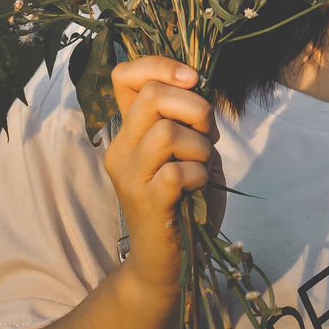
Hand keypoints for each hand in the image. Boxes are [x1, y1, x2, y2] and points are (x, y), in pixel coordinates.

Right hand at [104, 56, 225, 300]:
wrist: (166, 263)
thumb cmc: (183, 200)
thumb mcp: (184, 149)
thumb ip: (184, 117)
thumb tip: (197, 84)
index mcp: (128, 131)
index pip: (125, 76)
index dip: (160, 65)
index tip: (192, 79)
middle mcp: (121, 149)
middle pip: (152, 96)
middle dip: (195, 106)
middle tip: (207, 133)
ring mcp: (130, 177)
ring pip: (166, 133)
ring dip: (200, 145)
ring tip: (202, 165)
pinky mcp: (147, 203)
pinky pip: (176, 171)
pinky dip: (198, 174)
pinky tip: (197, 188)